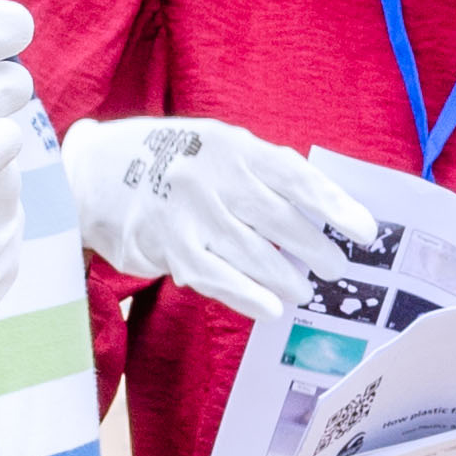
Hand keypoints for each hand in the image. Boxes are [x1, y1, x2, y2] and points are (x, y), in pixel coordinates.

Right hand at [68, 117, 367, 327]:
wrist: (87, 171)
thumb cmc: (174, 158)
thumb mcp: (220, 145)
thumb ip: (265, 171)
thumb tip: (323, 208)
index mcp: (234, 147)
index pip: (297, 179)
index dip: (337, 206)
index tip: (367, 232)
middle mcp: (212, 178)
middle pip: (278, 221)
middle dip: (315, 249)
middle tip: (336, 268)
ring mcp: (187, 214)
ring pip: (250, 254)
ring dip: (285, 277)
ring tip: (305, 290)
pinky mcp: (164, 247)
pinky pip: (214, 278)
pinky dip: (246, 297)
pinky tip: (270, 309)